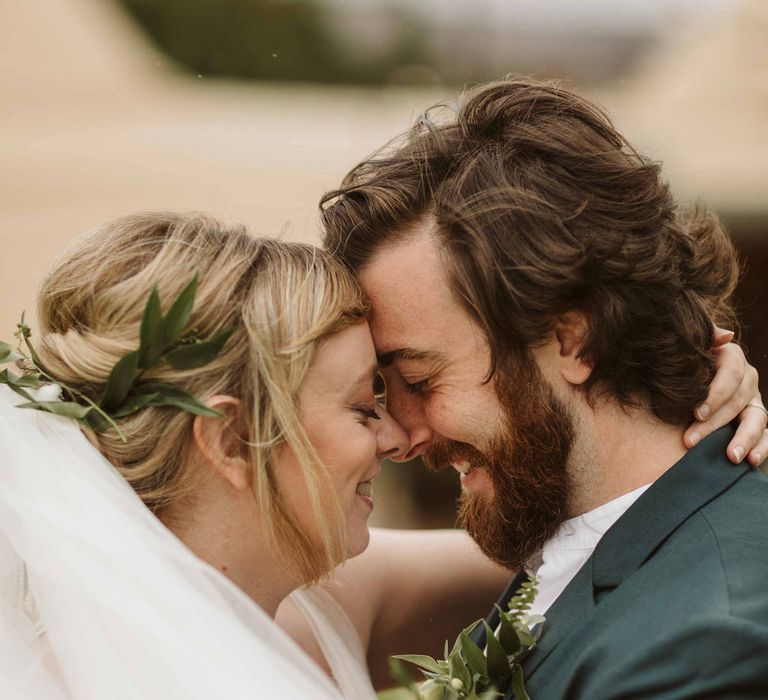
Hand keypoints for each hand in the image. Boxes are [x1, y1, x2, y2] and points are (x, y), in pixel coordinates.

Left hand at [683, 328, 767, 465]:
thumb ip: (703, 336)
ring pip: (756, 420)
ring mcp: (754, 401)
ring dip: (743, 439)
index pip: (731, 373)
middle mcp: (748, 379)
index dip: (715, 394)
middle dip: (714, 424)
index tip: (696, 413)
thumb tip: (725, 336)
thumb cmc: (680, 362)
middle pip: (737, 401)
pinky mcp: (757, 421)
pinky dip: (762, 448)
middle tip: (690, 441)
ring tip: (731, 456)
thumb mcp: (688, 347)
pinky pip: (767, 436)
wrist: (680, 378)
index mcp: (732, 357)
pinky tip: (750, 460)